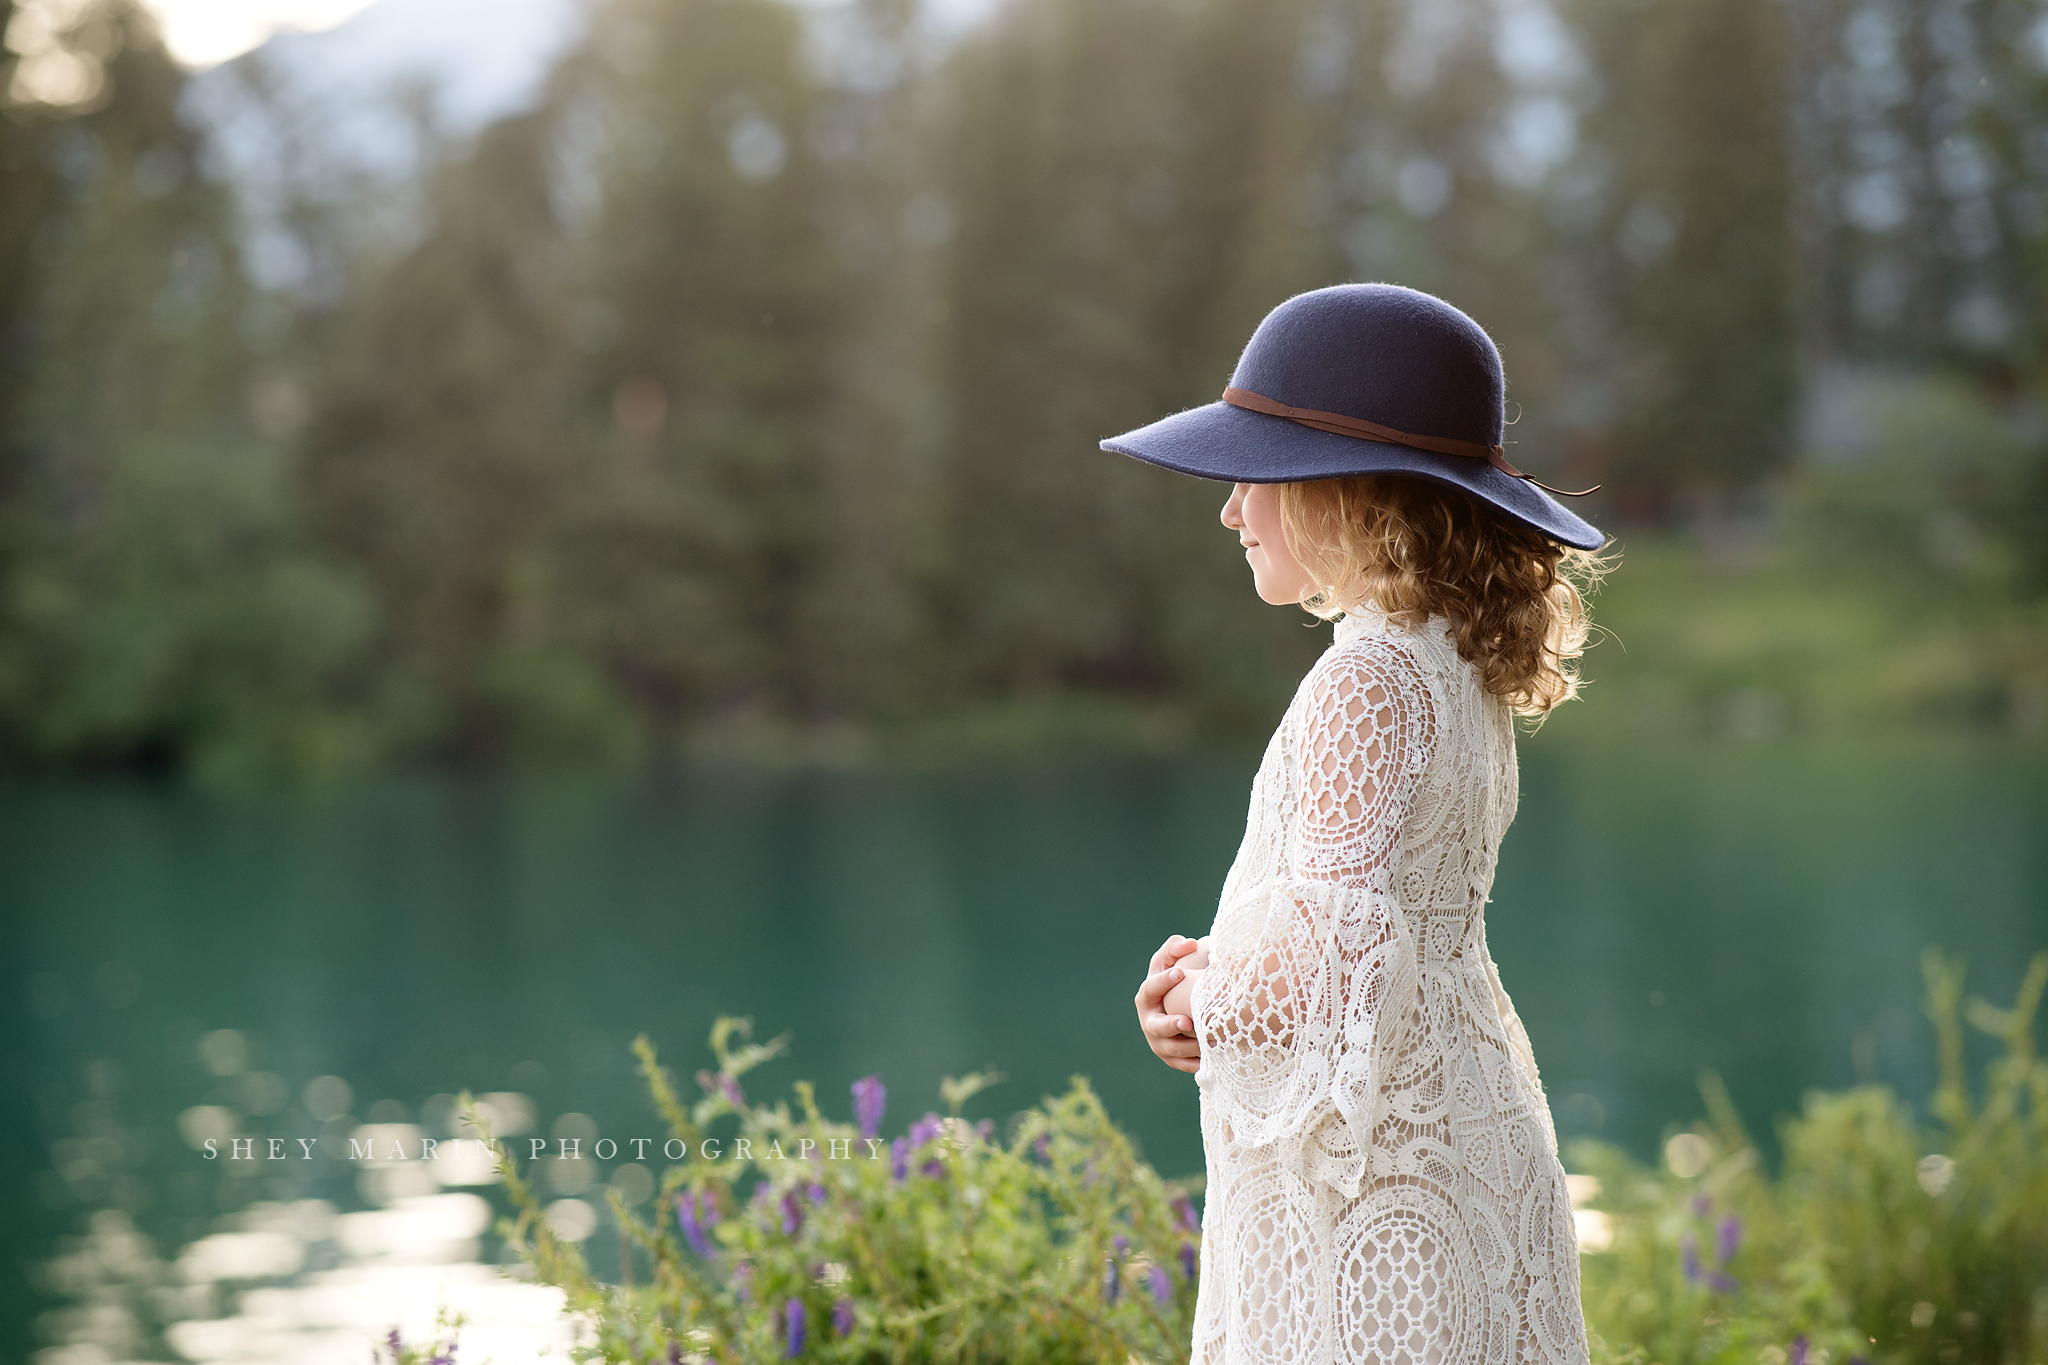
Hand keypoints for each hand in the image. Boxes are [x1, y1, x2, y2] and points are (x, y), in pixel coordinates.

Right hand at [1136, 934, 1203, 1074]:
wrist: (1180, 1007)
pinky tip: (1208, 1060)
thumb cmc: (1176, 980)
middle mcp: (1149, 1020)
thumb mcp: (1170, 962)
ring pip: (1169, 1049)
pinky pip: (1182, 1064)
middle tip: (1187, 1022)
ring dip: (1185, 1048)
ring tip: (1203, 1044)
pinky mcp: (1172, 1058)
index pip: (1150, 988)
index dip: (1163, 981)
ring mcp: (1159, 1042)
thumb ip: (1175, 949)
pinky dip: (1193, 1064)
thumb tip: (1189, 943)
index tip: (1181, 973)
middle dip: (1170, 1025)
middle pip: (1156, 1026)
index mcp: (1147, 996)